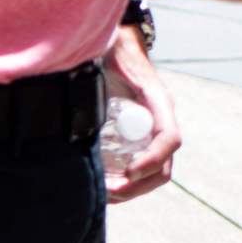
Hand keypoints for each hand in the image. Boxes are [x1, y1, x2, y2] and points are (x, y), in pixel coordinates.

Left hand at [101, 25, 178, 202]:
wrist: (117, 47)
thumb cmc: (112, 51)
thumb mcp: (107, 58)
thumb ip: (97, 69)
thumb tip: (73, 83)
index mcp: (158, 102)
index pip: (168, 138)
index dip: (151, 159)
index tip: (127, 172)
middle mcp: (160, 120)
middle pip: (162, 166)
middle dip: (137, 185)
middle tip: (108, 193)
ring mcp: (151, 132)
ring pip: (153, 173)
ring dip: (131, 190)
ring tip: (103, 195)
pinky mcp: (139, 139)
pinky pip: (139, 167)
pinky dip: (125, 183)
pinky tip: (102, 188)